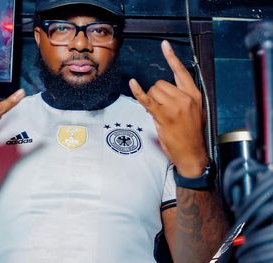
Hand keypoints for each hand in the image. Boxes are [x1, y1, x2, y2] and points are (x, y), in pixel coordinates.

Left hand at [129, 40, 207, 176]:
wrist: (192, 153)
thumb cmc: (191, 134)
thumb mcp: (194, 112)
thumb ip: (183, 99)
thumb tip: (166, 93)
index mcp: (194, 94)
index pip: (182, 71)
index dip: (172, 57)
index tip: (164, 45)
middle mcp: (185, 97)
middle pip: (161, 82)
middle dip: (156, 93)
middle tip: (160, 107)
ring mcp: (174, 106)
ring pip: (154, 91)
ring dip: (151, 99)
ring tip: (158, 113)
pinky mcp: (162, 115)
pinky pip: (147, 99)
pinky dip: (138, 91)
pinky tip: (132, 83)